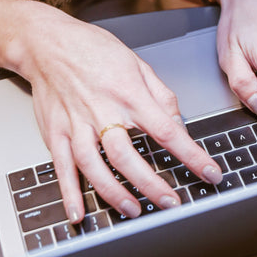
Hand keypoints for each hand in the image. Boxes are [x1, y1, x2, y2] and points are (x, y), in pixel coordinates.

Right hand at [13, 2, 222, 223]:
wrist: (47, 42)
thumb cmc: (93, 49)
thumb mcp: (138, 65)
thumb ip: (161, 97)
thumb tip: (178, 126)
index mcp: (129, 94)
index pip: (167, 131)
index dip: (192, 156)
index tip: (209, 173)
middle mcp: (102, 111)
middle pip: (128, 155)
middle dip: (152, 183)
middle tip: (172, 202)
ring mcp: (76, 124)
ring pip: (95, 165)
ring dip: (114, 192)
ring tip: (134, 210)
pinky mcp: (54, 133)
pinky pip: (62, 168)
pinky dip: (69, 193)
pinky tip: (79, 213)